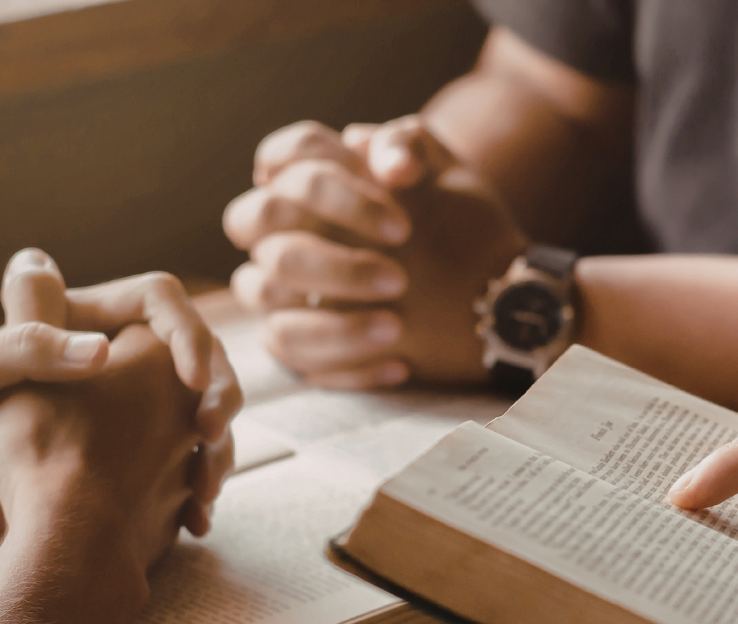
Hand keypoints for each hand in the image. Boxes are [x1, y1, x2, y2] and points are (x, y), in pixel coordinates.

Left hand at [0, 251, 240, 539]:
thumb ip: (25, 346)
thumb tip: (99, 345)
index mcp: (74, 325)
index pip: (157, 300)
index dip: (188, 332)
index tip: (194, 381)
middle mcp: (107, 360)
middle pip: (196, 353)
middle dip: (219, 392)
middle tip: (211, 433)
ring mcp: (126, 411)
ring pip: (201, 408)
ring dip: (219, 444)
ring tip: (206, 485)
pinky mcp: (133, 459)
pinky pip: (189, 457)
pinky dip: (200, 482)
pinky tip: (194, 513)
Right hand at [223, 117, 528, 388]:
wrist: (481, 285)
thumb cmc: (450, 220)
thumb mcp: (443, 172)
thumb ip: (409, 144)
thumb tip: (389, 165)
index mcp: (310, 176)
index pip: (286, 154)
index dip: (335, 184)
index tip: (402, 224)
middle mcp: (279, 226)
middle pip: (256, 221)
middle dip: (329, 253)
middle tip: (401, 278)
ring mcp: (277, 284)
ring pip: (261, 291)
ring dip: (332, 315)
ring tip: (397, 328)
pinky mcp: (293, 338)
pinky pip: (290, 352)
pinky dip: (347, 363)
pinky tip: (399, 365)